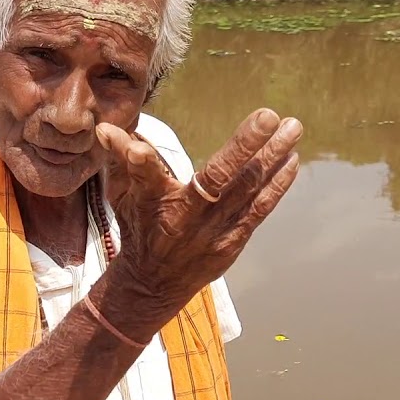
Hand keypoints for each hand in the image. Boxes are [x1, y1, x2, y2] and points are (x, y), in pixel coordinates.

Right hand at [94, 108, 301, 338]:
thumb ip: (119, 159)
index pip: (144, 176)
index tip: (135, 146)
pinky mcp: (232, 241)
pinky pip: (258, 210)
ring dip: (272, 157)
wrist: (153, 284)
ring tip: (293, 127)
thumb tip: (106, 128)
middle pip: (216, 179)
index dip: (139, 161)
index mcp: (152, 202)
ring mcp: (213, 232)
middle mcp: (185, 218)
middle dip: (243, 147)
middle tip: (267, 115)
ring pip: (246, 190)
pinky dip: (276, 184)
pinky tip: (291, 159)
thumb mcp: (120, 195)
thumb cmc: (137, 227)